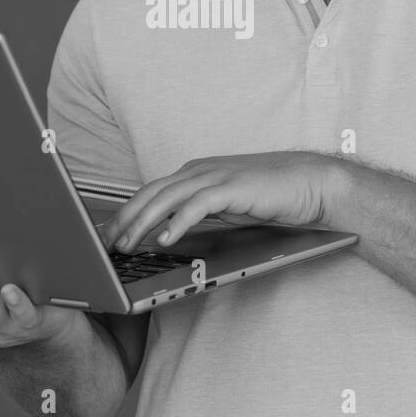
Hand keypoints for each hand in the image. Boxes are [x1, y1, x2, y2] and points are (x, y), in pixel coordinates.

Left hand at [102, 151, 344, 251]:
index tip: (106, 236)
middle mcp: (199, 171)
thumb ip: (197, 214)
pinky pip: (196, 205)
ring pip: (166, 198)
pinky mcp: (232, 187)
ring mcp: (215, 176)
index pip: (150, 192)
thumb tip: (166, 234)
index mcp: (194, 174)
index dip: (124, 213)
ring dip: (142, 222)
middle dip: (123, 219)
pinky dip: (177, 222)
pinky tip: (164, 239)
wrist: (311, 184)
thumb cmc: (270, 197)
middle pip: (149, 193)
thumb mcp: (224, 208)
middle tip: (104, 245)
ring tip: (125, 245)